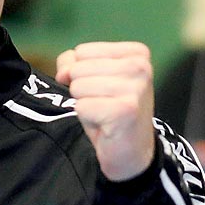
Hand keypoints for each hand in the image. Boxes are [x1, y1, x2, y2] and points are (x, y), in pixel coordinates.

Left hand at [58, 41, 156, 181]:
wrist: (132, 153)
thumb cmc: (112, 113)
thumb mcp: (93, 79)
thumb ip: (73, 64)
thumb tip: (64, 71)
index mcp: (136, 53)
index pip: (82, 51)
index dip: (83, 74)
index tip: (104, 91)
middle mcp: (140, 66)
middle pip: (79, 69)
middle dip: (83, 91)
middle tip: (104, 105)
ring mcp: (135, 88)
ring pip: (78, 87)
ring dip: (85, 105)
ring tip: (104, 114)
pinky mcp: (125, 110)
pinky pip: (81, 107)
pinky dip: (88, 120)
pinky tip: (106, 125)